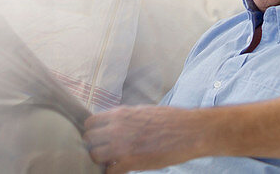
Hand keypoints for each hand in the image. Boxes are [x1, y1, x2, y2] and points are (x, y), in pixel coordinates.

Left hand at [83, 105, 205, 173]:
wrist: (190, 131)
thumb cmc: (171, 120)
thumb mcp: (144, 111)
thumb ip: (126, 118)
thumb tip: (114, 124)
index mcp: (121, 114)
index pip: (91, 122)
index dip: (94, 131)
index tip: (100, 136)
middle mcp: (117, 128)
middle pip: (89, 139)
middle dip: (95, 145)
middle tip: (106, 150)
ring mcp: (122, 146)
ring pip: (95, 156)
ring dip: (103, 159)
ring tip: (113, 160)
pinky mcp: (130, 162)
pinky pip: (110, 171)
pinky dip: (114, 172)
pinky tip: (122, 169)